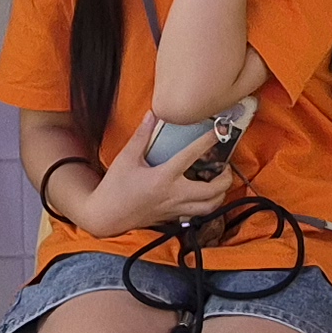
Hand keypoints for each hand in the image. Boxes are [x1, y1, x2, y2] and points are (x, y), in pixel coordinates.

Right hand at [72, 118, 227, 235]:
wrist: (106, 216)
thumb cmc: (114, 187)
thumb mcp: (126, 158)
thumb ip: (142, 135)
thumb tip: (153, 114)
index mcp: (163, 178)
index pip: (191, 156)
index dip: (208, 141)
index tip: (220, 131)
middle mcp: (174, 195)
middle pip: (212, 190)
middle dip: (225, 178)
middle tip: (226, 166)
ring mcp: (175, 209)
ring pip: (209, 207)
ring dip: (220, 195)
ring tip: (220, 182)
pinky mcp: (172, 218)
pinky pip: (198, 214)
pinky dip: (207, 205)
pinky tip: (205, 195)